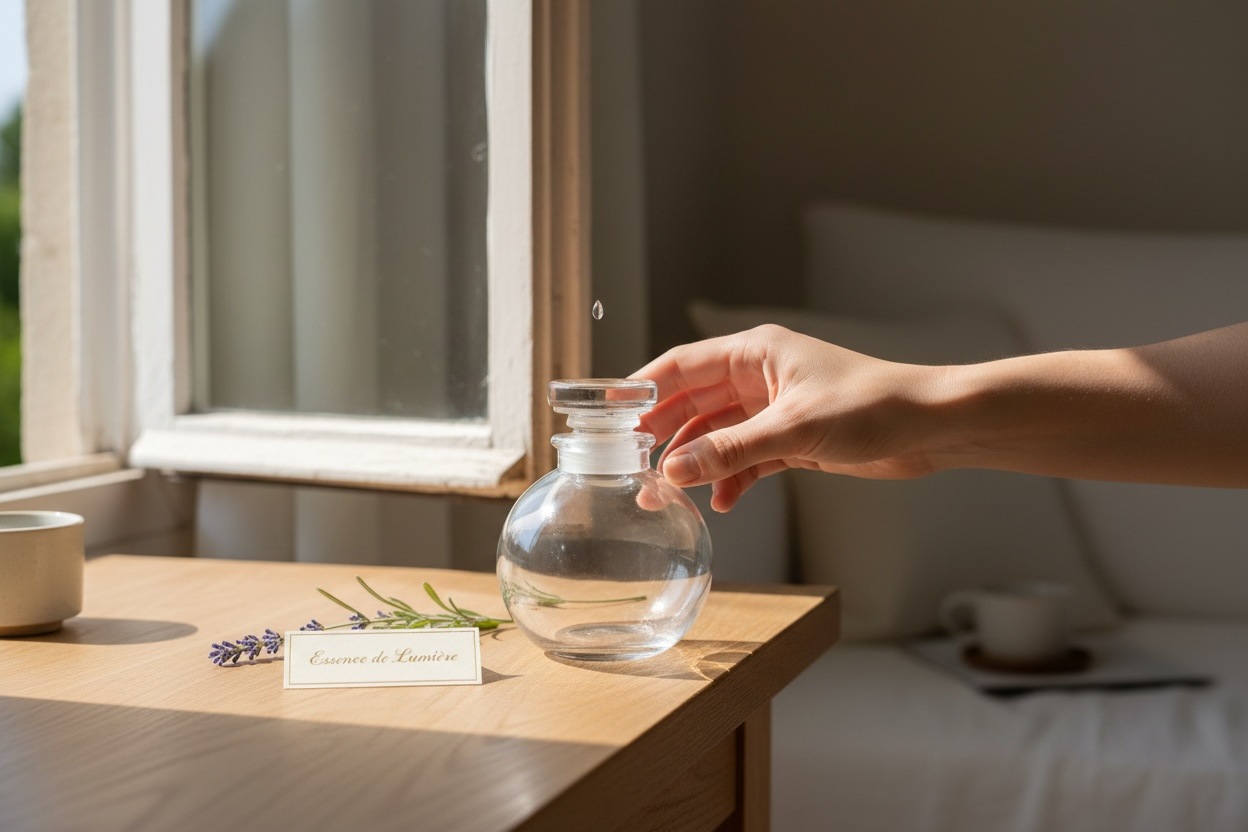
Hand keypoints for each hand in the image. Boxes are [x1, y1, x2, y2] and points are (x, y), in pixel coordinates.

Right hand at [632, 324, 938, 511]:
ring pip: (716, 436)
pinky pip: (746, 460)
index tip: (609, 416)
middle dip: (663, 436)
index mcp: (755, 352)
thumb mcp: (793, 429)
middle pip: (692, 403)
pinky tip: (723, 504)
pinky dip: (732, 479)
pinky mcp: (792, 440)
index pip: (680, 366)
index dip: (642, 389)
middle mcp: (759, 376)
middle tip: (631, 469)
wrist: (930, 428)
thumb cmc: (872, 406)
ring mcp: (774, 410)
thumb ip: (730, 451)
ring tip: (667, 498)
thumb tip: (673, 470)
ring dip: (695, 464)